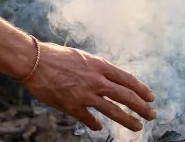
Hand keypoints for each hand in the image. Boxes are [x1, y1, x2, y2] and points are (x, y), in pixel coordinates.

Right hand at [21, 42, 155, 132]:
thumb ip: (95, 68)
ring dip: (128, 120)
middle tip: (152, 114)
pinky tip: (99, 127)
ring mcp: (85, 95)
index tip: (150, 97)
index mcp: (98, 66)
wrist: (32, 61)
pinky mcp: (72, 106)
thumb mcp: (80, 57)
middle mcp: (96, 81)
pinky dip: (95, 124)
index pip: (127, 80)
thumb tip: (107, 79)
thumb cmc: (53, 56)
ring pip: (113, 111)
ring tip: (138, 126)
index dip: (141, 90)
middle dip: (142, 107)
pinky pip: (89, 119)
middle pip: (126, 96)